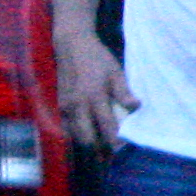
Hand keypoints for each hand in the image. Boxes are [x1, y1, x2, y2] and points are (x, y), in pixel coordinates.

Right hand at [55, 27, 136, 153]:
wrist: (71, 46)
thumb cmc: (97, 58)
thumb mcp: (115, 71)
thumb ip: (123, 91)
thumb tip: (136, 107)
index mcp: (94, 96)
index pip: (106, 126)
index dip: (115, 141)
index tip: (124, 149)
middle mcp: (77, 105)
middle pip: (87, 138)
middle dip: (99, 147)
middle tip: (111, 150)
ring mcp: (66, 107)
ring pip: (75, 135)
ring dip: (88, 141)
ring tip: (100, 143)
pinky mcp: (59, 105)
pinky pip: (67, 127)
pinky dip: (76, 133)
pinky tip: (87, 131)